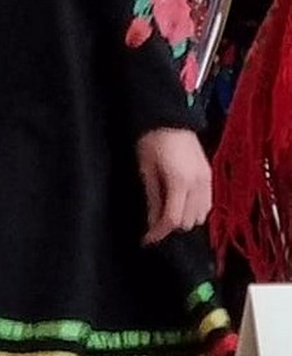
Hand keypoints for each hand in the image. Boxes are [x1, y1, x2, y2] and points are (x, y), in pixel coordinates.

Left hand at [136, 128, 211, 245]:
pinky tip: (181, 204)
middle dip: (170, 227)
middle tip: (154, 224)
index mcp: (180, 182)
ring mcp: (207, 180)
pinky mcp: (210, 176)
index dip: (158, 233)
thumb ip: (152, 198)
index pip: (173, 220)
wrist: (170, 116)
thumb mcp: (146, 169)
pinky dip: (195, 210)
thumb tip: (151, 223)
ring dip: (184, 219)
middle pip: (188, 222)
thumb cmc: (152, 139)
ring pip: (201, 216)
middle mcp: (198, 184)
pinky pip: (207, 204)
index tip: (147, 239)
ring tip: (167, 213)